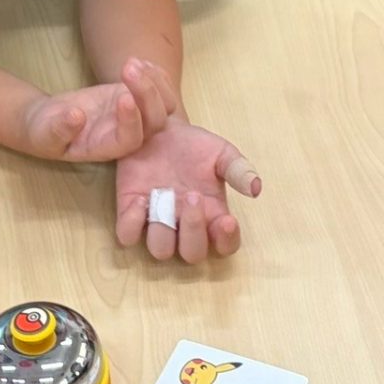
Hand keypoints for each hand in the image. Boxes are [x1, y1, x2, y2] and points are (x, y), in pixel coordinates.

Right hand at [19, 58, 171, 161]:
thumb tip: (76, 116)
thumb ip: (60, 129)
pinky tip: (140, 61)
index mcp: (107, 148)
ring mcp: (134, 116)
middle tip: (127, 68)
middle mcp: (126, 134)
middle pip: (154, 121)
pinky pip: (157, 90)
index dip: (132, 120)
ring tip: (131, 62)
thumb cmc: (45, 132)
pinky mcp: (132, 97)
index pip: (131, 139)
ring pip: (163, 105)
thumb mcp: (45, 133)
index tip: (123, 96)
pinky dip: (155, 75)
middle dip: (146, 93)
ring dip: (153, 82)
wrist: (49, 121)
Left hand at [114, 119, 260, 263]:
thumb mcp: (221, 153)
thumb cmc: (194, 147)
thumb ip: (239, 170)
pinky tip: (141, 198)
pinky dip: (133, 223)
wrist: (159, 129)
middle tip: (193, 196)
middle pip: (192, 254)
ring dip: (164, 230)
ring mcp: (157, 222)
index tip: (227, 220)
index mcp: (212, 215)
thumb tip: (256, 188)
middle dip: (193, 230)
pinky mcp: (130, 212)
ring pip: (160, 251)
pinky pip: (127, 236)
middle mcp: (185, 226)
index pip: (225, 245)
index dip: (227, 241)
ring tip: (165, 195)